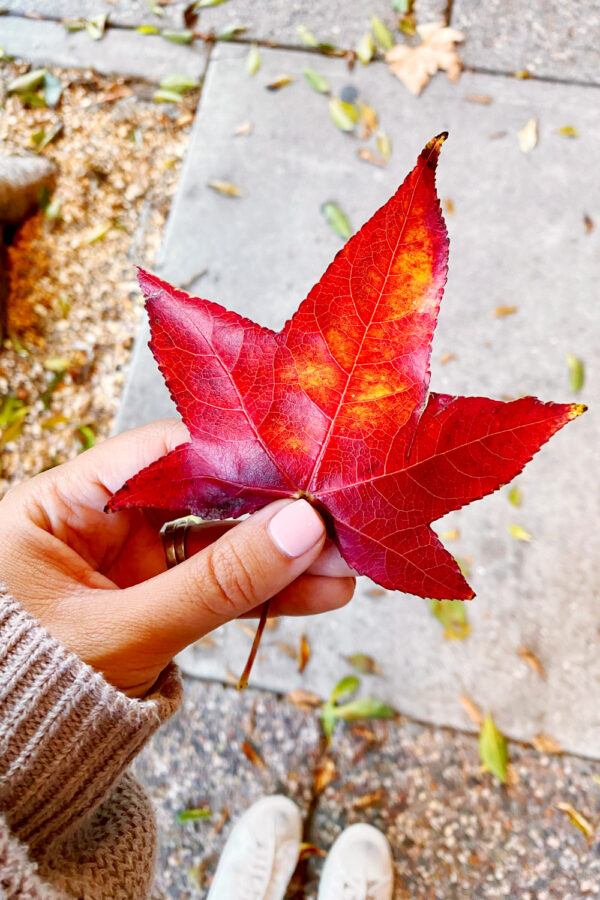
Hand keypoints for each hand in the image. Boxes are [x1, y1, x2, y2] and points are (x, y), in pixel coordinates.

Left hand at [0, 420, 354, 696]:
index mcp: (63, 505)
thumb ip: (216, 582)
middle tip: (335, 521)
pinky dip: (263, 592)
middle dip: (271, 512)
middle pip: (200, 497)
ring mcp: (131, 564)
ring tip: (343, 566)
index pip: (160, 453)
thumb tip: (302, 526)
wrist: (15, 775)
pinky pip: (217, 587)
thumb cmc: (35, 693)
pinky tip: (316, 592)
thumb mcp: (126, 632)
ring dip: (280, 557)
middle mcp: (100, 524)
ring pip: (218, 545)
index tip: (300, 462)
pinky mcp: (156, 600)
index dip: (234, 454)